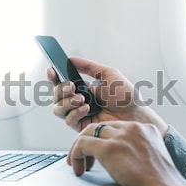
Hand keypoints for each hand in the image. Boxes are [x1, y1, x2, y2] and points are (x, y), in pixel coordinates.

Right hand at [47, 57, 167, 135]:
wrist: (135, 114)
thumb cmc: (126, 96)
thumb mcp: (107, 73)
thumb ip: (88, 66)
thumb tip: (70, 58)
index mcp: (83, 88)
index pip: (62, 83)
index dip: (54, 77)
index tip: (51, 71)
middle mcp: (78, 101)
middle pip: (56, 96)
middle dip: (60, 89)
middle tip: (72, 87)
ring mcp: (79, 115)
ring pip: (58, 109)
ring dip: (67, 102)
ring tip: (82, 99)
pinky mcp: (82, 127)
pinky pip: (68, 120)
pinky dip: (75, 113)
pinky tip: (86, 108)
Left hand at [68, 121, 185, 185]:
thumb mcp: (149, 160)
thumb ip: (135, 152)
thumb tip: (118, 162)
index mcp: (146, 130)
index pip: (116, 127)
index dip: (102, 140)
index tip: (97, 155)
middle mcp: (134, 128)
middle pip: (100, 127)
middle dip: (88, 142)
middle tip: (83, 159)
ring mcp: (122, 136)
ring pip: (89, 132)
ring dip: (80, 149)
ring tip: (78, 164)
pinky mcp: (109, 148)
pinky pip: (83, 143)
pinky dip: (75, 154)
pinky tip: (78, 167)